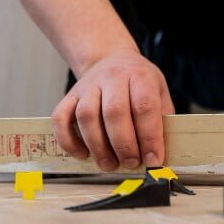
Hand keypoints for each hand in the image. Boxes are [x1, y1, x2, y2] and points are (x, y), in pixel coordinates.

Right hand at [51, 53, 174, 171]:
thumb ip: (162, 120)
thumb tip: (160, 155)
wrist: (111, 59)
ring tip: (109, 164)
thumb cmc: (138, 83)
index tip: (152, 160)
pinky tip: (82, 154)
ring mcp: (88, 85)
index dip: (149, 137)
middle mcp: (112, 77)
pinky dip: (68, 140)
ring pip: (86, 116)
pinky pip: (61, 117)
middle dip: (123, 145)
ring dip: (98, 146)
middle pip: (114, 112)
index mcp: (139, 76)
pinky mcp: (70, 95)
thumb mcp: (159, 92)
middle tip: (130, 163)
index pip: (144, 106)